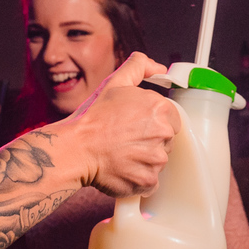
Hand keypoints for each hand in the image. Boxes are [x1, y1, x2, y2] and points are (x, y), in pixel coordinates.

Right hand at [52, 52, 179, 196]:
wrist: (76, 149)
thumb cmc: (93, 118)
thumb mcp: (115, 83)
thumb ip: (139, 67)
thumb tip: (160, 69)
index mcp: (160, 108)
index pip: (172, 119)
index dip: (153, 123)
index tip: (136, 127)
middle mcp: (163, 133)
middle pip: (167, 141)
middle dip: (149, 141)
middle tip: (125, 140)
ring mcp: (157, 159)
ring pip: (158, 161)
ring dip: (143, 160)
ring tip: (122, 155)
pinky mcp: (148, 180)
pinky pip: (151, 181)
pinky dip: (138, 178)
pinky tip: (123, 169)